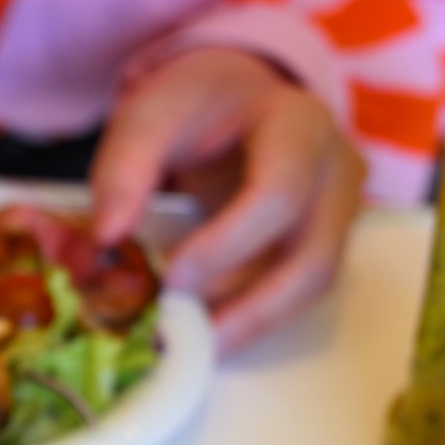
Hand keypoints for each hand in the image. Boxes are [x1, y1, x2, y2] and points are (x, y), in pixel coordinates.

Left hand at [89, 46, 365, 350]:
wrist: (237, 97)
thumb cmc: (197, 105)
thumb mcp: (151, 114)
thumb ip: (124, 169)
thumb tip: (105, 240)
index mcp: (298, 124)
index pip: (279, 191)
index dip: (228, 243)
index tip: (172, 277)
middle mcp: (335, 170)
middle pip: (314, 255)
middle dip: (249, 307)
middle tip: (184, 334)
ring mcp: (338, 210)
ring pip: (313, 284)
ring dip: (253, 323)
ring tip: (193, 346)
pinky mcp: (323, 240)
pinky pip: (298, 291)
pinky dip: (254, 316)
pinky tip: (208, 333)